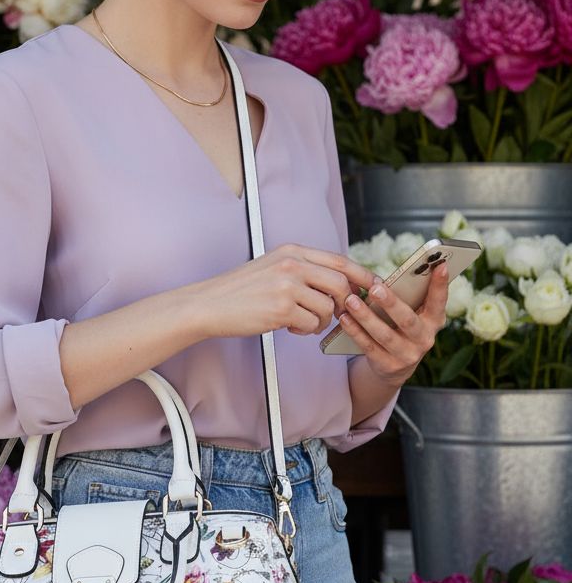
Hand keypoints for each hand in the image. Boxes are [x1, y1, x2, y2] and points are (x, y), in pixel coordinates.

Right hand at [197, 244, 376, 339]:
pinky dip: (305, 330)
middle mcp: (292, 264)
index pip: (340, 261)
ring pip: (329, 307)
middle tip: (336, 315)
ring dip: (322, 320)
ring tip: (303, 322)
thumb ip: (302, 270)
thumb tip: (338, 284)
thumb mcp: (272, 267)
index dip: (362, 275)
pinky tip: (289, 327)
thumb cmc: (240, 291)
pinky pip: (312, 323)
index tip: (374, 287)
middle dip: (344, 304)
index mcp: (292, 251)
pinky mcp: (282, 309)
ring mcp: (287, 286)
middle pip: (341, 284)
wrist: (209, 304)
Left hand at [338, 261, 449, 386]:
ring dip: (366, 316)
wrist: (394, 366)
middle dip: (391, 303)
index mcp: (433, 321)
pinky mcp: (387, 365)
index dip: (441, 285)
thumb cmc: (401, 327)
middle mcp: (424, 339)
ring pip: (384, 334)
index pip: (439, 302)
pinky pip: (368, 346)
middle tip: (375, 288)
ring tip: (351, 300)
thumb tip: (382, 279)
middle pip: (407, 320)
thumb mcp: (411, 314)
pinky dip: (355, 331)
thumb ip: (406, 297)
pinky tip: (345, 318)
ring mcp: (407, 355)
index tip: (441, 265)